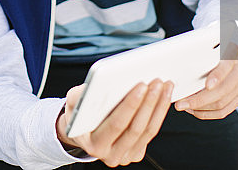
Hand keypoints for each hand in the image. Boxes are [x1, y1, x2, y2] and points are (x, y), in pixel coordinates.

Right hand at [56, 79, 172, 166]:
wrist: (82, 131)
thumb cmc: (78, 114)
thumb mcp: (72, 102)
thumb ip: (80, 94)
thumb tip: (97, 83)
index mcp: (94, 144)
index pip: (116, 124)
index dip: (130, 105)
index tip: (141, 85)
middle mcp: (111, 155)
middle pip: (136, 128)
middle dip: (149, 102)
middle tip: (157, 82)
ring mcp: (125, 156)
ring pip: (148, 131)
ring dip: (159, 106)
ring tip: (164, 86)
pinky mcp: (137, 152)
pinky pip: (152, 132)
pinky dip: (159, 112)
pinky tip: (163, 97)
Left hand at [174, 43, 237, 118]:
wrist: (226, 53)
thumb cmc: (210, 49)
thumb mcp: (206, 47)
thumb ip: (200, 56)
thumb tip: (181, 72)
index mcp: (233, 53)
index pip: (226, 67)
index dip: (217, 77)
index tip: (207, 85)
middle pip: (223, 91)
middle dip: (200, 99)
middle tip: (181, 103)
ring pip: (222, 104)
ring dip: (200, 108)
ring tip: (184, 106)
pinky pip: (223, 111)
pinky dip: (206, 113)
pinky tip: (193, 110)